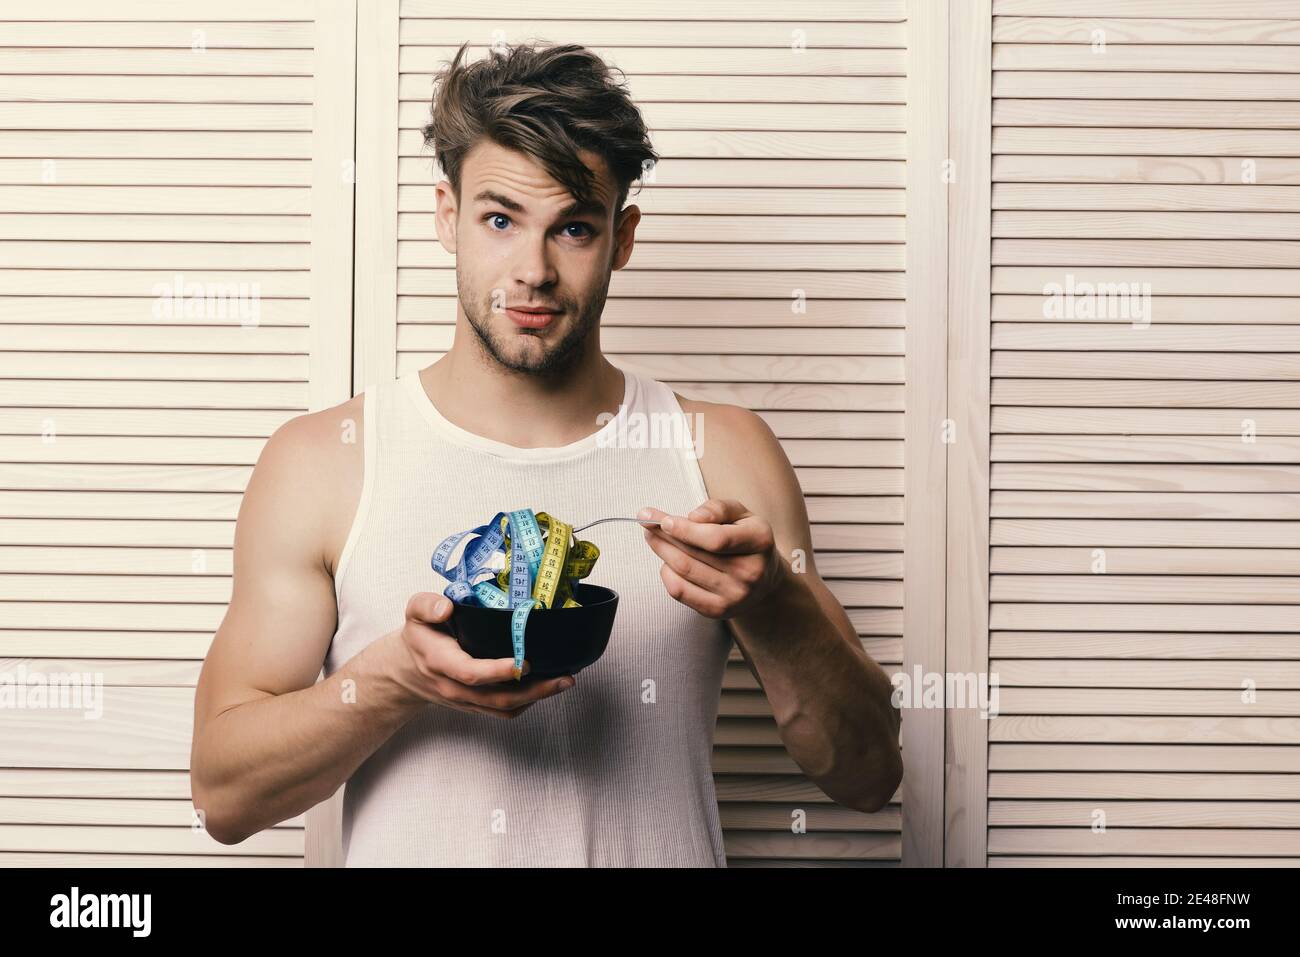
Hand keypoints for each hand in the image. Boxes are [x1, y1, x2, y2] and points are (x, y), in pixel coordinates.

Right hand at [384, 592, 575, 718]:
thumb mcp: (415, 612)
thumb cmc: (420, 634)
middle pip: (496, 698)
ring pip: (504, 708)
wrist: (407, 668)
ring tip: (564, 681)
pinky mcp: (477, 705)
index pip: (471, 673)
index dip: (498, 671)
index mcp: (441, 662)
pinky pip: (504, 711)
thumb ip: (427, 606)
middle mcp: (455, 687)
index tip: (524, 662)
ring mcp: (467, 700)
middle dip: (533, 691)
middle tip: (564, 678)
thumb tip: (447, 608)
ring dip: (537, 698)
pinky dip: (529, 702)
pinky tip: (547, 687)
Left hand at [638, 499, 785, 619]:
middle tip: (646, 521)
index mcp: (760, 541)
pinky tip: (667, 561)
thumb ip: (719, 508)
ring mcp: (735, 595)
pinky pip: (680, 591)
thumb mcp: (741, 514)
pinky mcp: (718, 610)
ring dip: (661, 551)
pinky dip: (666, 573)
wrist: (765, 580)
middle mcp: (751, 572)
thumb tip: (693, 516)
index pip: (716, 539)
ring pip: (683, 571)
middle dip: (664, 536)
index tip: (664, 520)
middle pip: (694, 555)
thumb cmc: (746, 539)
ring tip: (652, 536)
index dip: (685, 530)